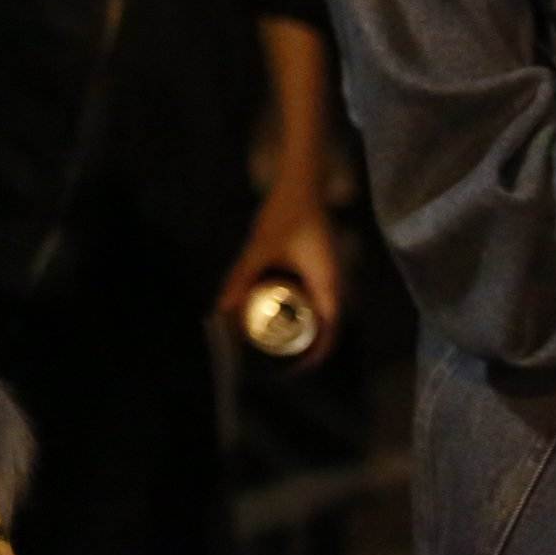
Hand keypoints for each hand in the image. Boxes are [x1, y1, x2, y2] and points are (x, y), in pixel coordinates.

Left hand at [216, 184, 343, 362]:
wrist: (302, 184)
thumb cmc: (288, 214)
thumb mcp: (260, 249)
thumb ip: (241, 276)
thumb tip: (223, 308)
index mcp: (327, 284)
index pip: (329, 332)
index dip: (315, 355)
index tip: (293, 370)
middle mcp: (333, 284)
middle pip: (323, 325)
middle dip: (302, 343)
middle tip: (275, 357)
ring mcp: (326, 275)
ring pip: (316, 310)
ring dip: (297, 325)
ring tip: (270, 338)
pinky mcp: (316, 266)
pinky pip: (309, 295)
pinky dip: (294, 307)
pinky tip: (270, 308)